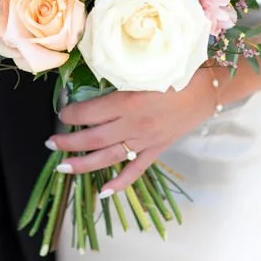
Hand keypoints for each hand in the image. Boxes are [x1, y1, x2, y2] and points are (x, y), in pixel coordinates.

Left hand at [48, 73, 215, 193]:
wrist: (209, 88)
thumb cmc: (178, 70)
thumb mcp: (145, 68)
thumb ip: (119, 76)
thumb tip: (92, 80)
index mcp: (129, 102)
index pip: (89, 112)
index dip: (70, 114)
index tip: (62, 112)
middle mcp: (134, 125)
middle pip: (92, 139)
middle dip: (67, 142)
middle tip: (50, 143)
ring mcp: (146, 140)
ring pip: (108, 157)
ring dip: (82, 164)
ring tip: (63, 167)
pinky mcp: (157, 149)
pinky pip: (136, 170)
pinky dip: (120, 183)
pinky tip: (104, 192)